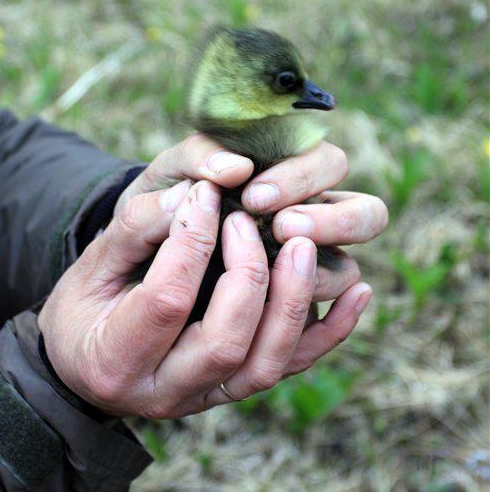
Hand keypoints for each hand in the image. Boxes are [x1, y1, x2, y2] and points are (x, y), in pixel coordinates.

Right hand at [38, 179, 372, 417]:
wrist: (86, 362)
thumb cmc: (82, 308)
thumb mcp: (89, 266)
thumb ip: (136, 229)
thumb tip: (200, 193)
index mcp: (117, 358)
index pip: (166, 300)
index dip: (191, 240)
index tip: (204, 194)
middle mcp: (167, 392)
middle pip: (227, 341)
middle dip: (246, 271)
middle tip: (247, 216)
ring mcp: (209, 397)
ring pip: (268, 363)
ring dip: (292, 299)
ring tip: (301, 241)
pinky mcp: (239, 388)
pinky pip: (294, 368)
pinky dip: (332, 333)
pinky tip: (360, 292)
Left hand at [117, 135, 388, 301]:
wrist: (125, 265)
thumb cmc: (152, 210)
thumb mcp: (160, 177)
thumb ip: (193, 162)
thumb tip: (232, 168)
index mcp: (283, 176)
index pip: (328, 163)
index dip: (302, 178)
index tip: (252, 195)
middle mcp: (306, 220)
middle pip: (368, 214)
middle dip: (331, 220)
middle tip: (280, 226)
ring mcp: (302, 272)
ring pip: (346, 273)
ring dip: (318, 273)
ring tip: (273, 268)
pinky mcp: (284, 321)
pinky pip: (324, 330)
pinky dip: (333, 323)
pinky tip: (324, 308)